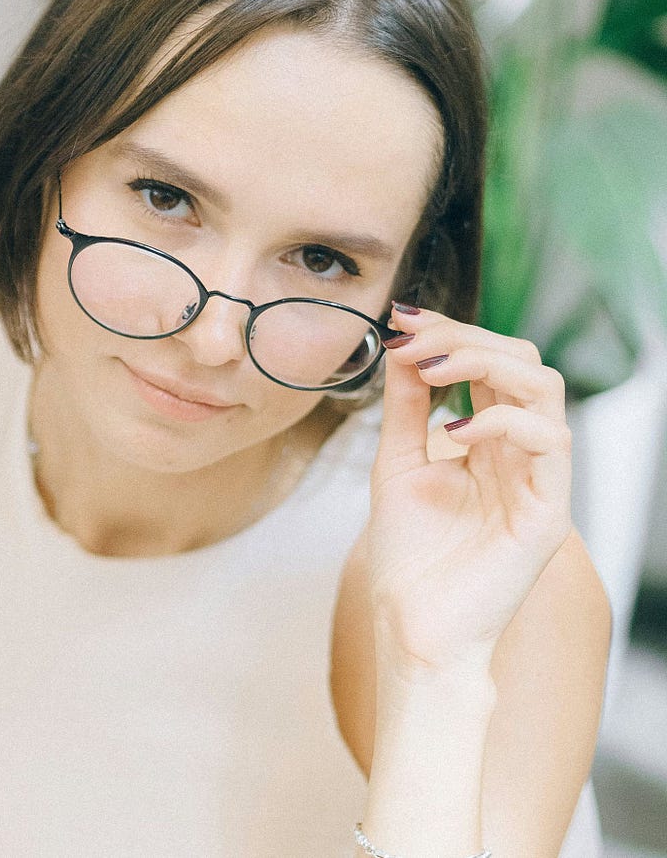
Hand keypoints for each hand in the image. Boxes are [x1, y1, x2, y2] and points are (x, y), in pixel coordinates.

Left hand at [362, 302, 572, 673]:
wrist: (412, 628)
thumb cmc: (409, 557)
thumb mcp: (397, 464)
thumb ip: (405, 408)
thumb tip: (399, 346)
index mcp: (488, 440)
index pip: (489, 364)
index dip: (451, 332)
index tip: (401, 318)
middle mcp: (519, 452)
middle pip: (522, 362)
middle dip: (465, 338)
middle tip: (412, 340)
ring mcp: (538, 478)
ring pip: (544, 388)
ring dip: (484, 364)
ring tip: (430, 370)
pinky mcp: (548, 510)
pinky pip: (549, 441)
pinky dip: (500, 421)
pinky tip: (452, 433)